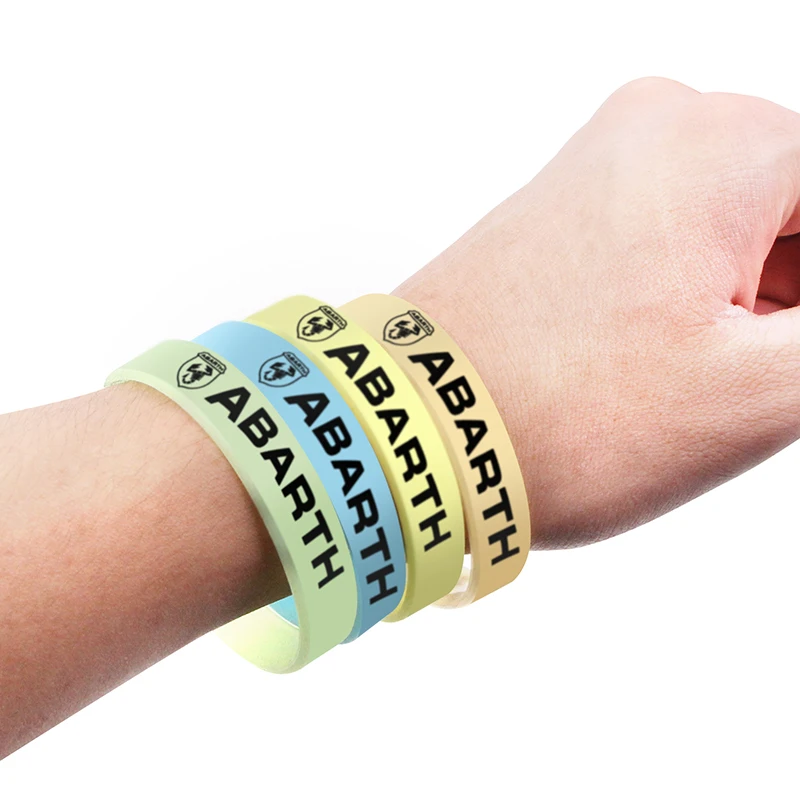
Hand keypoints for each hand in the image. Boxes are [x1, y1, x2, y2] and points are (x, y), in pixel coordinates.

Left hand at [397, 77, 799, 546]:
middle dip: (788, 301)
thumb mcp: (756, 394)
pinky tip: (656, 363)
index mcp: (720, 143)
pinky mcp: (563, 208)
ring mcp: (599, 164)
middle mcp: (655, 128)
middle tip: (742, 382)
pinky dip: (695, 296)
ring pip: (737, 229)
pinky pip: (671, 238)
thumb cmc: (558, 419)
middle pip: (795, 212)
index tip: (769, 362)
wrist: (410, 431)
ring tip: (686, 383)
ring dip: (749, 304)